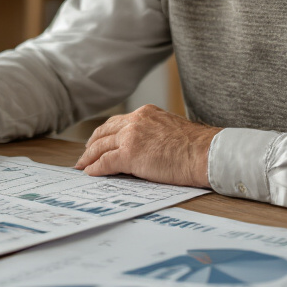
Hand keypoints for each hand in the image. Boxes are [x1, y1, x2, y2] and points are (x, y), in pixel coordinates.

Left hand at [74, 105, 221, 188]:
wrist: (205, 153)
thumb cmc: (197, 147)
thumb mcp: (171, 130)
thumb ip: (154, 133)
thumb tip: (146, 147)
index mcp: (146, 113)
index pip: (118, 122)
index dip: (105, 133)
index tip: (98, 140)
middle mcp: (135, 120)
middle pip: (104, 132)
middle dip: (92, 144)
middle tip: (85, 154)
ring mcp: (131, 137)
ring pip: (100, 147)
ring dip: (89, 158)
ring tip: (82, 166)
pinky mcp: (129, 154)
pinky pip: (105, 162)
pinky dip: (95, 168)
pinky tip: (90, 173)